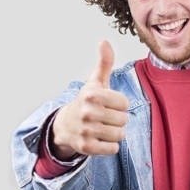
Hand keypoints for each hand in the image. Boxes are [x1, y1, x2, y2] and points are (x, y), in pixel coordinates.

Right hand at [51, 41, 130, 159]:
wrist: (65, 125)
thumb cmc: (86, 102)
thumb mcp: (95, 82)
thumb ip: (104, 63)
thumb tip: (104, 41)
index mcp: (92, 95)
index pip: (125, 104)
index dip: (120, 105)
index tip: (109, 104)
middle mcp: (87, 112)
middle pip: (123, 120)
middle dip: (118, 120)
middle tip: (105, 118)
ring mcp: (86, 130)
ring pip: (119, 135)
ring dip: (115, 133)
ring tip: (103, 128)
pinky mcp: (86, 147)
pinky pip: (113, 149)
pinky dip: (110, 146)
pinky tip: (100, 139)